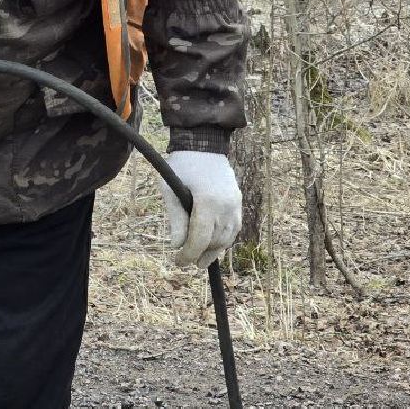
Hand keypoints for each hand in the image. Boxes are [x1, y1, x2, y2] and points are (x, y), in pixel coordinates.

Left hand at [159, 151, 241, 268]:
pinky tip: (213, 245)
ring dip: (213, 250)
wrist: (204, 145)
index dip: (188, 254)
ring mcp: (235, 205)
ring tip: (200, 259)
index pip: (199, 239)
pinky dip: (223, 239)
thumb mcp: (170, 190)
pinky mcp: (238, 203)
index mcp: (207, 202)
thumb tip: (177, 245)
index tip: (178, 262)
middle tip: (186, 262)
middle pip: (214, 241)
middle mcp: (226, 206)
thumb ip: (176, 218)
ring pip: (226, 238)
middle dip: (200, 254)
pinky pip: (234, 228)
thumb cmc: (182, 166)